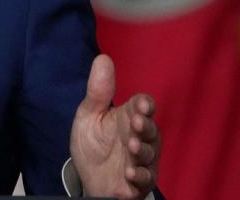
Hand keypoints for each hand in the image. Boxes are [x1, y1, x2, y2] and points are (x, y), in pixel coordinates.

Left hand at [70, 55, 159, 199]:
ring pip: (149, 154)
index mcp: (128, 117)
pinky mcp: (140, 181)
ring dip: (142, 150)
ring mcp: (142, 160)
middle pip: (150, 129)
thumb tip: (103, 58)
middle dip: (145, 126)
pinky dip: (139, 177)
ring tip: (132, 147)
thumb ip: (98, 92)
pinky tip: (129, 174)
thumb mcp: (89, 115)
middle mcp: (140, 137)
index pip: (143, 106)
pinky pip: (144, 179)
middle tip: (136, 123)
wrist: (90, 178)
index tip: (141, 104)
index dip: (144, 104)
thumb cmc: (93, 143)